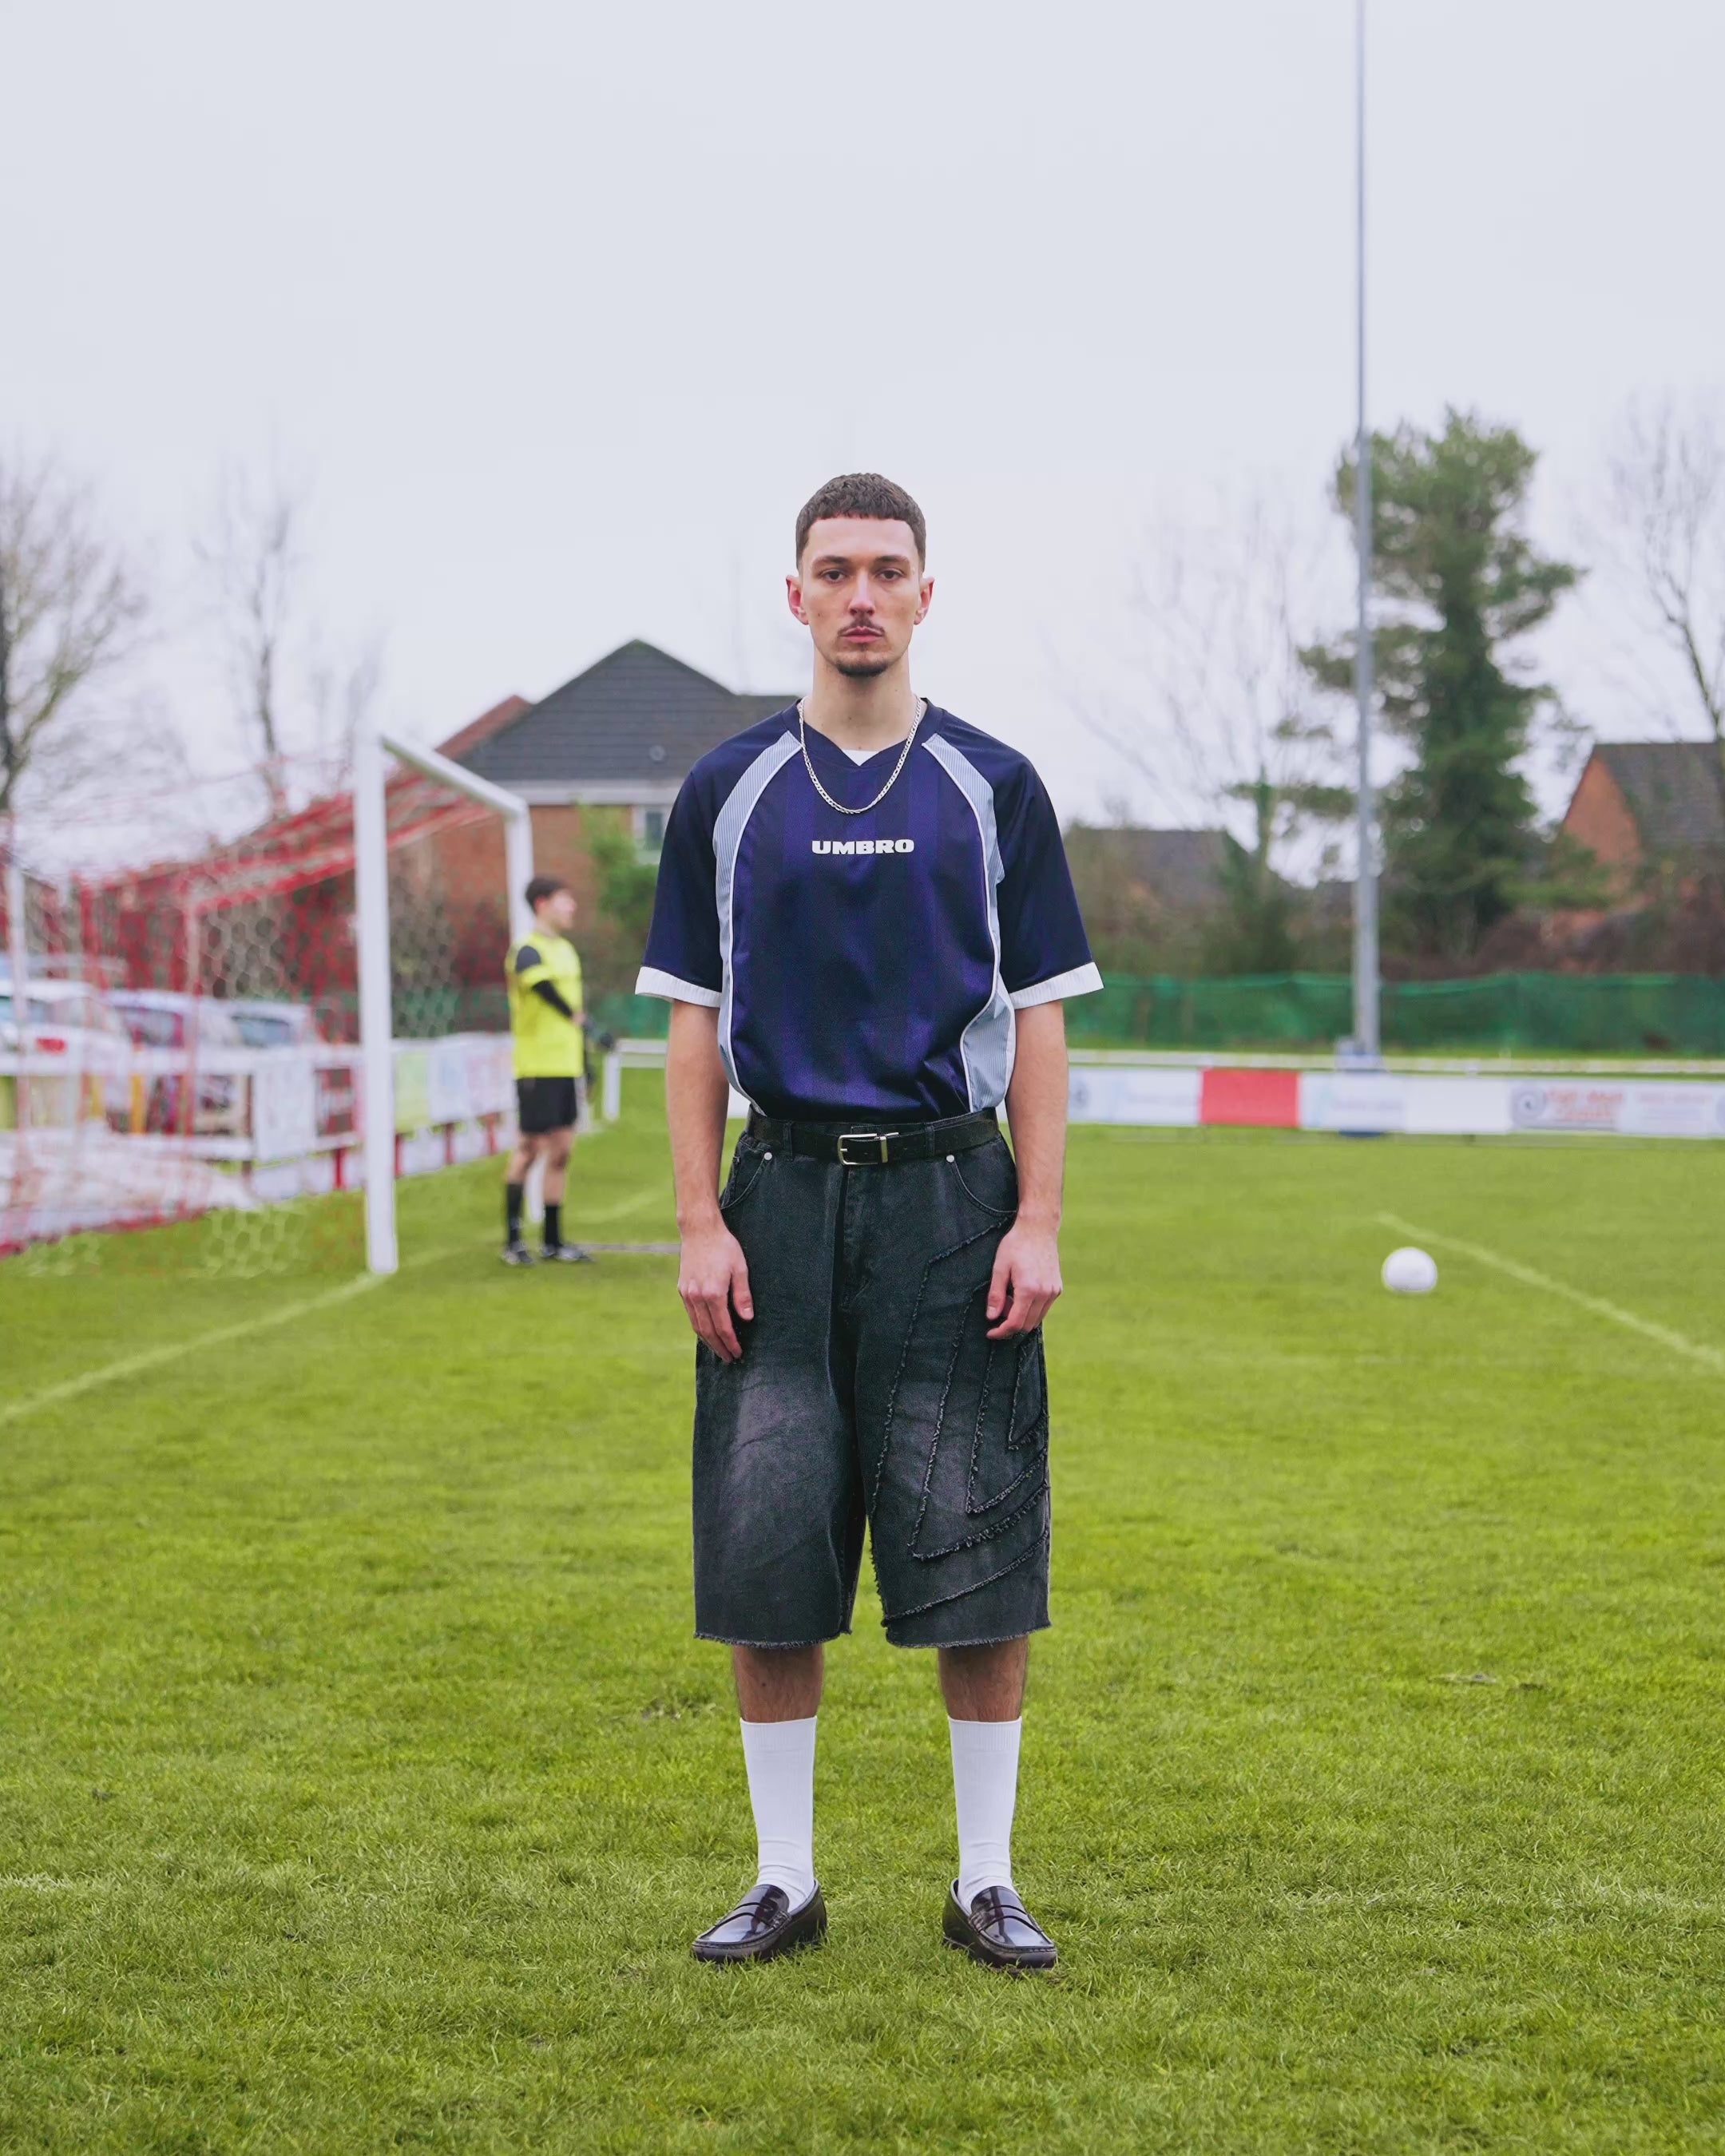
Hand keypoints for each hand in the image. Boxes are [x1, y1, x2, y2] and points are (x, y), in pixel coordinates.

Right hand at [678, 1216, 753, 1361]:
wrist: (699, 1230)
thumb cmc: (724, 1247)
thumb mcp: (740, 1268)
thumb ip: (743, 1295)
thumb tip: (747, 1319)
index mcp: (713, 1293)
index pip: (723, 1327)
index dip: (731, 1342)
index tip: (737, 1353)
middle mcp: (697, 1297)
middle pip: (708, 1331)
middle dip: (719, 1348)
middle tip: (729, 1358)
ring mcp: (687, 1294)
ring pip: (697, 1326)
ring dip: (708, 1341)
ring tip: (719, 1350)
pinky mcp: (683, 1289)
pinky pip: (691, 1315)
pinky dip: (699, 1328)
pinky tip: (707, 1331)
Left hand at [985, 1219, 1060, 1339]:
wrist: (1038, 1229)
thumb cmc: (1016, 1245)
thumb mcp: (999, 1268)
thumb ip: (996, 1295)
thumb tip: (992, 1317)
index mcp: (1029, 1289)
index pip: (1015, 1323)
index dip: (1001, 1332)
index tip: (990, 1332)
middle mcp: (1045, 1293)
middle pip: (1027, 1325)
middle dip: (1010, 1324)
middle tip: (999, 1308)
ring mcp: (1053, 1292)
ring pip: (1036, 1319)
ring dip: (1021, 1317)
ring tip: (1009, 1297)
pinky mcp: (1057, 1288)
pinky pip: (1043, 1309)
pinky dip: (1030, 1309)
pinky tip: (1020, 1293)